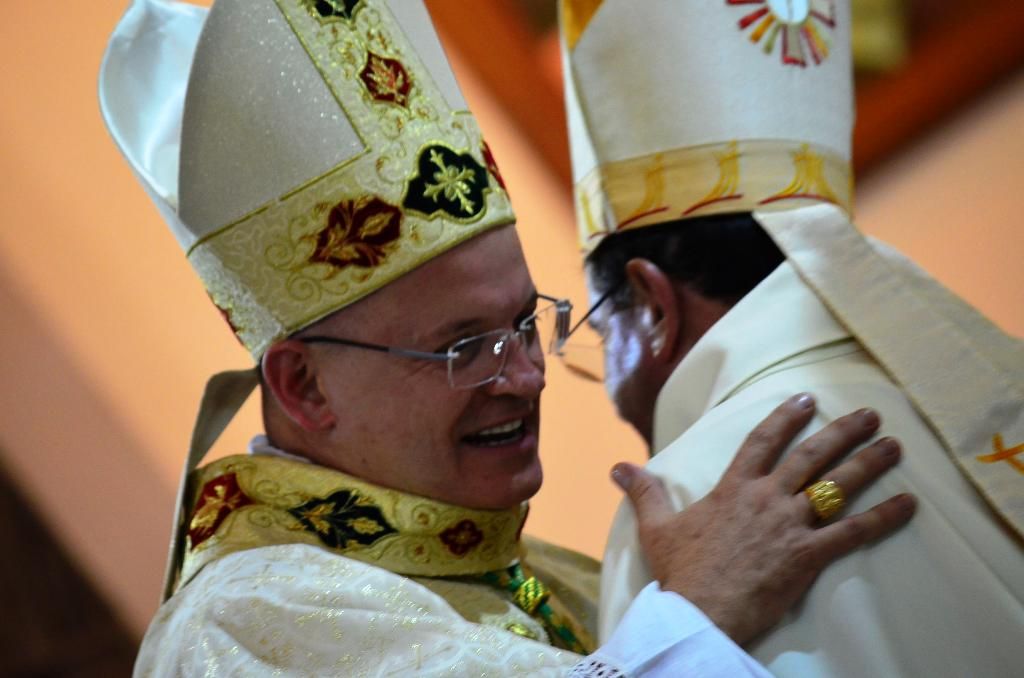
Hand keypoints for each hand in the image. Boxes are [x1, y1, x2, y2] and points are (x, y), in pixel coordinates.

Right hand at [612, 393, 915, 645]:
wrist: (700, 611)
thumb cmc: (680, 571)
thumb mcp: (657, 528)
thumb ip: (644, 492)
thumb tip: (617, 467)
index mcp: (733, 489)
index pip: (762, 442)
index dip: (785, 418)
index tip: (806, 399)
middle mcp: (766, 498)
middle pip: (810, 456)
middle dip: (841, 432)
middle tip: (869, 413)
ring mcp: (790, 525)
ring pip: (836, 486)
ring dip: (868, 463)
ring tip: (894, 445)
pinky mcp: (808, 556)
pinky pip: (853, 532)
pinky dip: (883, 517)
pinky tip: (908, 503)